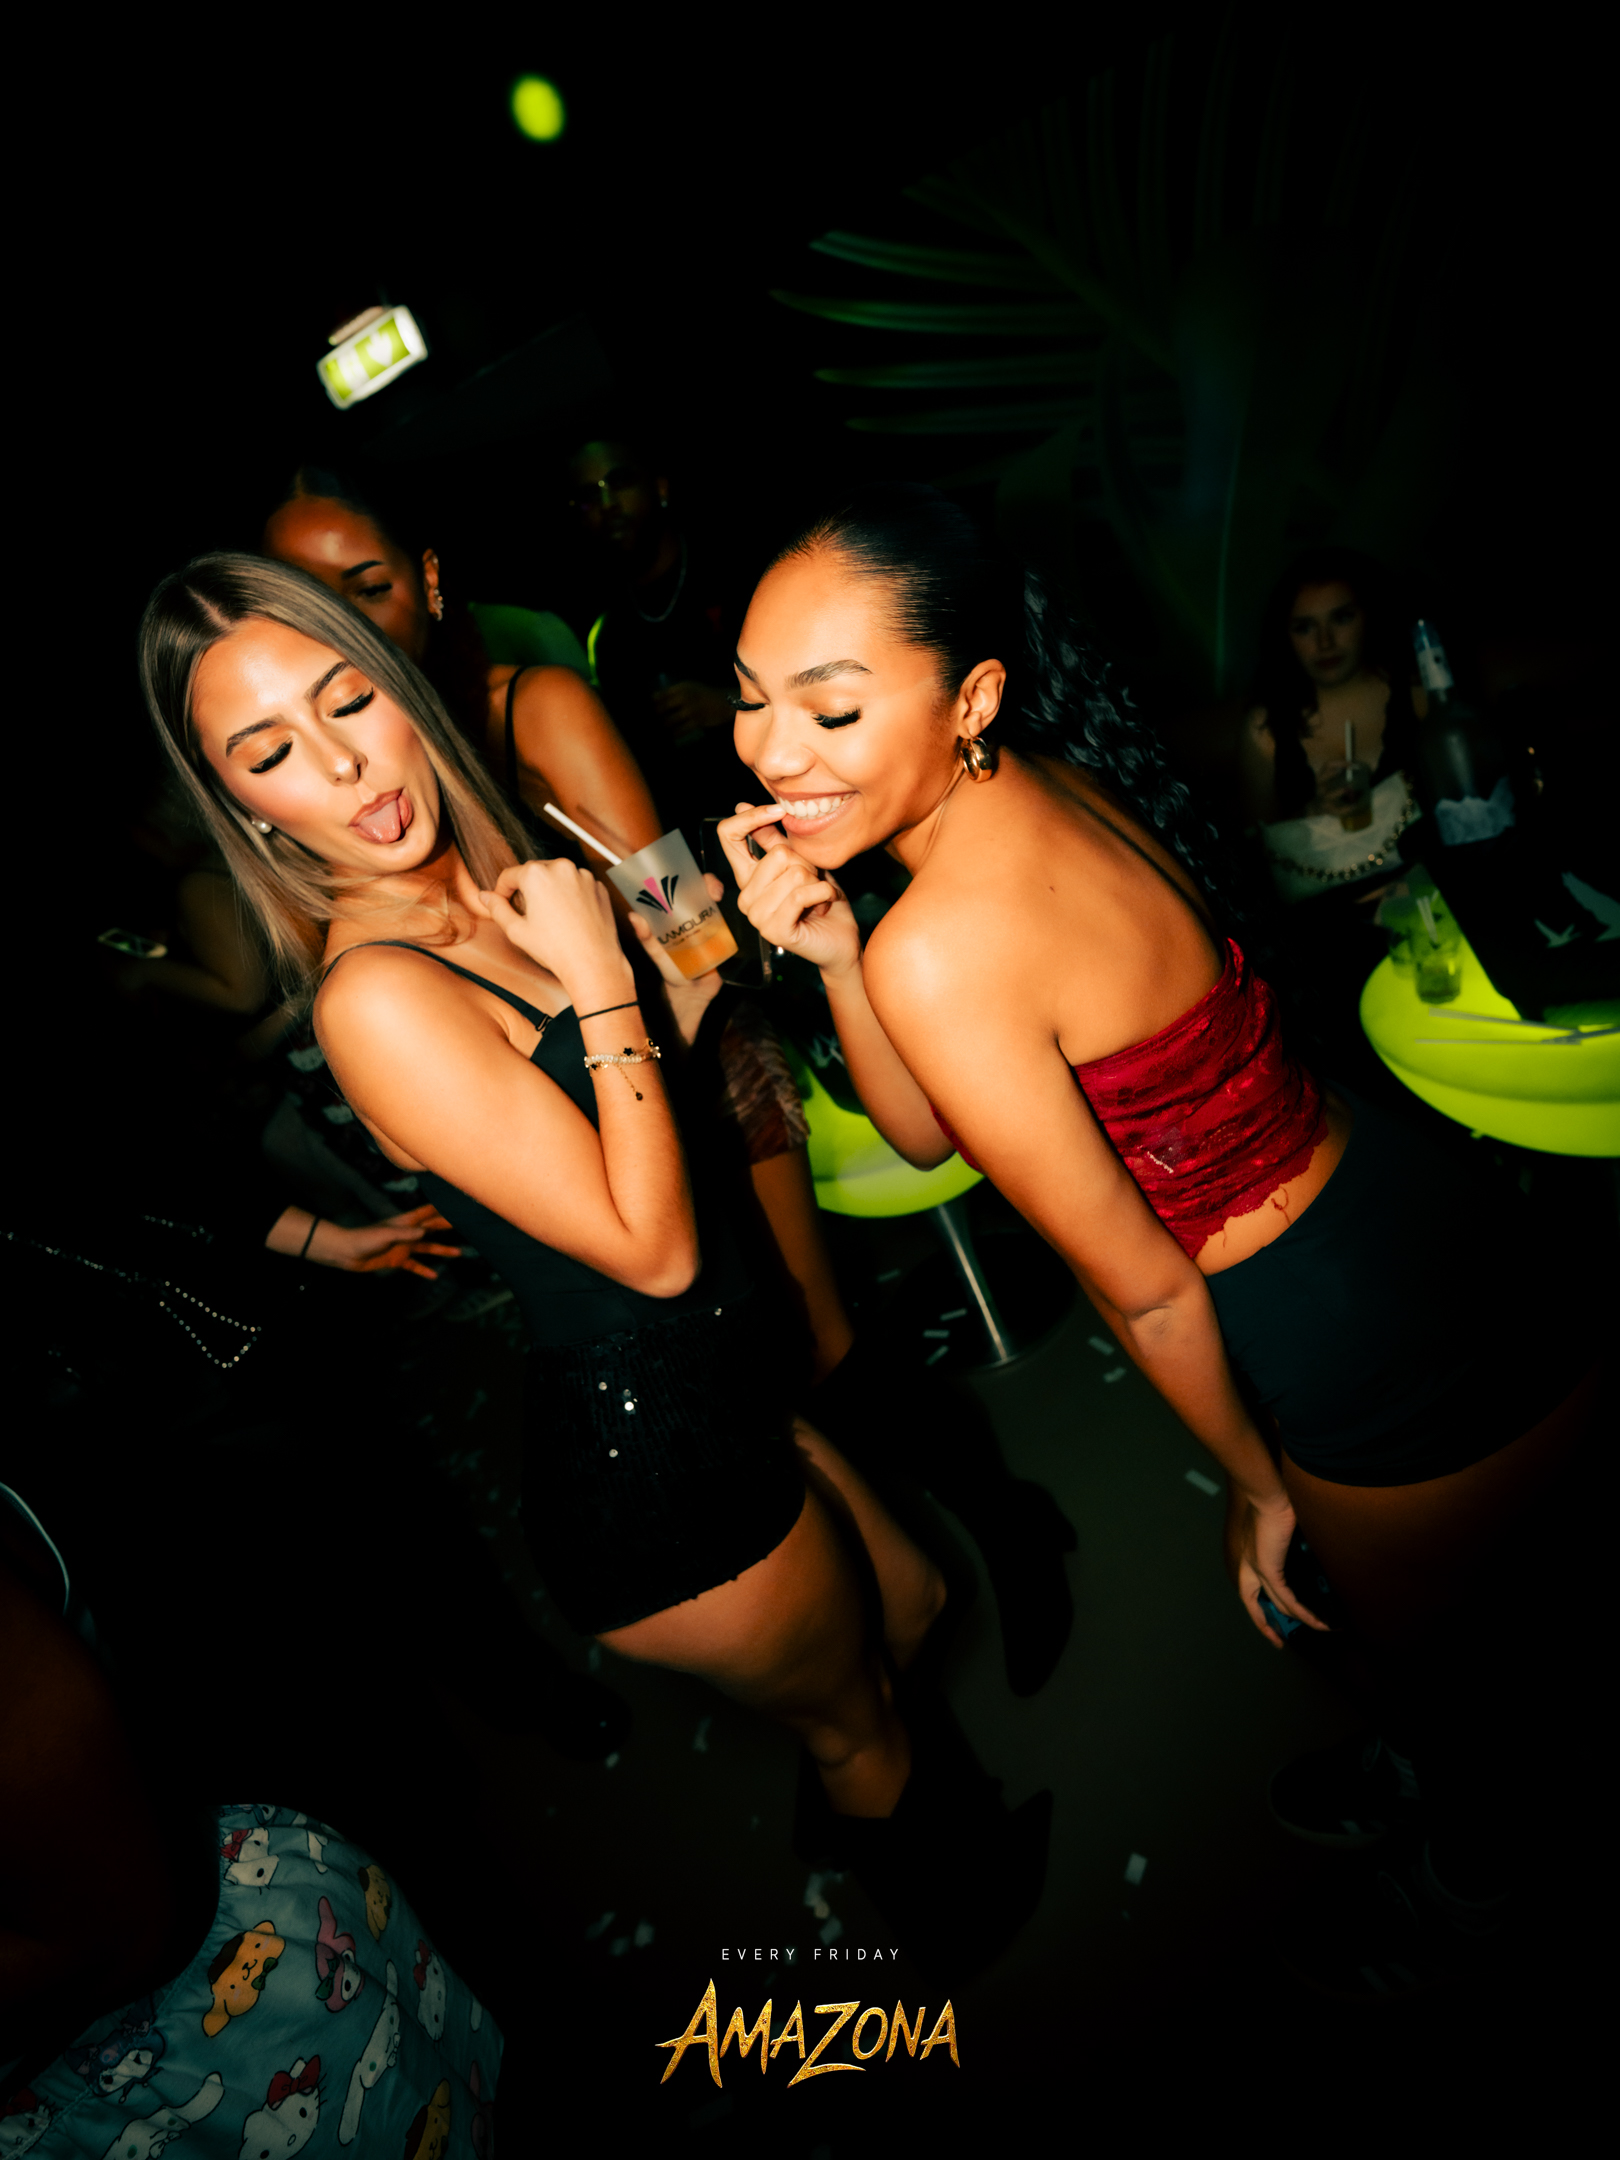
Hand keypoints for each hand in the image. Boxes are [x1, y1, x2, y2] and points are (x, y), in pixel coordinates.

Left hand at [317, 1206, 460, 1280]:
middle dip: (447, 1226)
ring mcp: (403, 1247)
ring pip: (427, 1248)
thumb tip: (425, 1232)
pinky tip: (434, 1275)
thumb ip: (405, 1234)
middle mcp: (407, 1233)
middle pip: (431, 1229)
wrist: (346, 1253)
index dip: (442, 1209)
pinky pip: (414, 1265)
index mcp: (405, 1223)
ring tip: (458, 1253)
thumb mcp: (386, 1235)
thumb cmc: (364, 1239)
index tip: (458, 1205)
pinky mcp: (397, 1260)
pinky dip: (424, 1270)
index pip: (427, 1213)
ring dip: (441, 1249)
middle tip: (467, 1226)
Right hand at [482, 856, 632, 1009]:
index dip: (502, 891)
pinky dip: (571, 895)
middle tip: (527, 914)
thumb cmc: (555, 949)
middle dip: (527, 889)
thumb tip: (484, 896)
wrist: (593, 963)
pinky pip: (578, 885)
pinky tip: (569, 918)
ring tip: (551, 918)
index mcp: (537, 874)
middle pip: (534, 872)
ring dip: (550, 890)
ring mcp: (583, 876)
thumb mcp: (516, 930)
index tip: (503, 903)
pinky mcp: (599, 886)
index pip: (509, 875)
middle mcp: (561, 867)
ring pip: (558, 877)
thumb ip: (497, 908)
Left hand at [623, 870, 726, 1043]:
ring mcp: (711, 926)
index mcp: (675, 917)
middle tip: (709, 887)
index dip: (684, 879)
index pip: (680, 891)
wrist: (692, 995)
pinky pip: (731, 922)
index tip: (685, 875)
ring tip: (717, 896)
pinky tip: (731, 912)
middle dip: (707, 883)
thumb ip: (647, 939)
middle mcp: (694, 918)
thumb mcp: (657, 954)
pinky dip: (733, 914)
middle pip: (702, 892)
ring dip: (719, 893)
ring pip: (718, 903)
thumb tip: (634, 916)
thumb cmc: (670, 974)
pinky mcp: (725, 938)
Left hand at [653, 681, 732, 741]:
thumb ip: (676, 693)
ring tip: (658, 731)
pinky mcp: (696, 722)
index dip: (649, 705)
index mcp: (681, 688)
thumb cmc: (706, 695)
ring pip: (668, 722)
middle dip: (653, 718)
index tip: (645, 711)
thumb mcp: (690, 687)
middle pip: (660, 709)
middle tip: (649, 724)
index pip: (658, 696)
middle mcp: (684, 697)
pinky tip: (670, 736)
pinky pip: (679, 731)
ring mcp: (690, 710)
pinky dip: (673, 734)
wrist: (726, 702)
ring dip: (662, 727)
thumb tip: (656, 700)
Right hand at [716, 804, 861, 977]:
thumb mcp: (799, 863)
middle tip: (812, 883)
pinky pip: (801, 894)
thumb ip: (773, 840)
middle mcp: (746, 896)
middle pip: (778, 853)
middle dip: (807, 863)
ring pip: (794, 873)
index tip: (777, 811)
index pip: (728, 836)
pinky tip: (824, 905)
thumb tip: (740, 805)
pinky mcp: (775, 930)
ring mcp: (757, 916)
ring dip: (817, 882)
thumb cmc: (821, 902)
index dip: (750, 817)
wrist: (841, 940)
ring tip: (816, 897)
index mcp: (748, 877)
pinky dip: (823, 894)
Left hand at [1223, 1485, 1328, 1648]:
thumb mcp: (1281, 1523)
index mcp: (1249, 1552)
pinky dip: (1304, 1612)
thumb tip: (1310, 1545)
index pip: (1248, 1585)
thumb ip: (1289, 1538)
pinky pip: (1287, 1599)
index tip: (1270, 1614)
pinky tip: (1318, 1621)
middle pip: (1252, 1602)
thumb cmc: (1276, 1499)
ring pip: (1278, 1602)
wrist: (1268, 1492)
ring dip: (1300, 1618)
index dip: (1257, 1602)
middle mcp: (1249, 1563)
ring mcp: (1258, 1567)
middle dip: (1264, 1624)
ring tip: (1321, 1628)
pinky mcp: (1269, 1569)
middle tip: (1278, 1641)